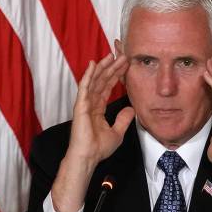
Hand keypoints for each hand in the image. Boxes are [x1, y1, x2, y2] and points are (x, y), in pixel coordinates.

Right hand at [52, 54, 133, 211]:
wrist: (88, 157)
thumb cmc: (99, 148)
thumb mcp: (117, 132)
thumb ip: (123, 119)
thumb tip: (131, 109)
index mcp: (97, 108)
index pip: (107, 87)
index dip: (116, 75)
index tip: (125, 65)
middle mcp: (90, 103)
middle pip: (102, 80)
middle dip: (111, 67)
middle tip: (121, 55)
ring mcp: (84, 103)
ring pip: (94, 80)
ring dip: (102, 67)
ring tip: (111, 55)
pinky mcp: (80, 105)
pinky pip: (85, 87)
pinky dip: (89, 75)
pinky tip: (94, 64)